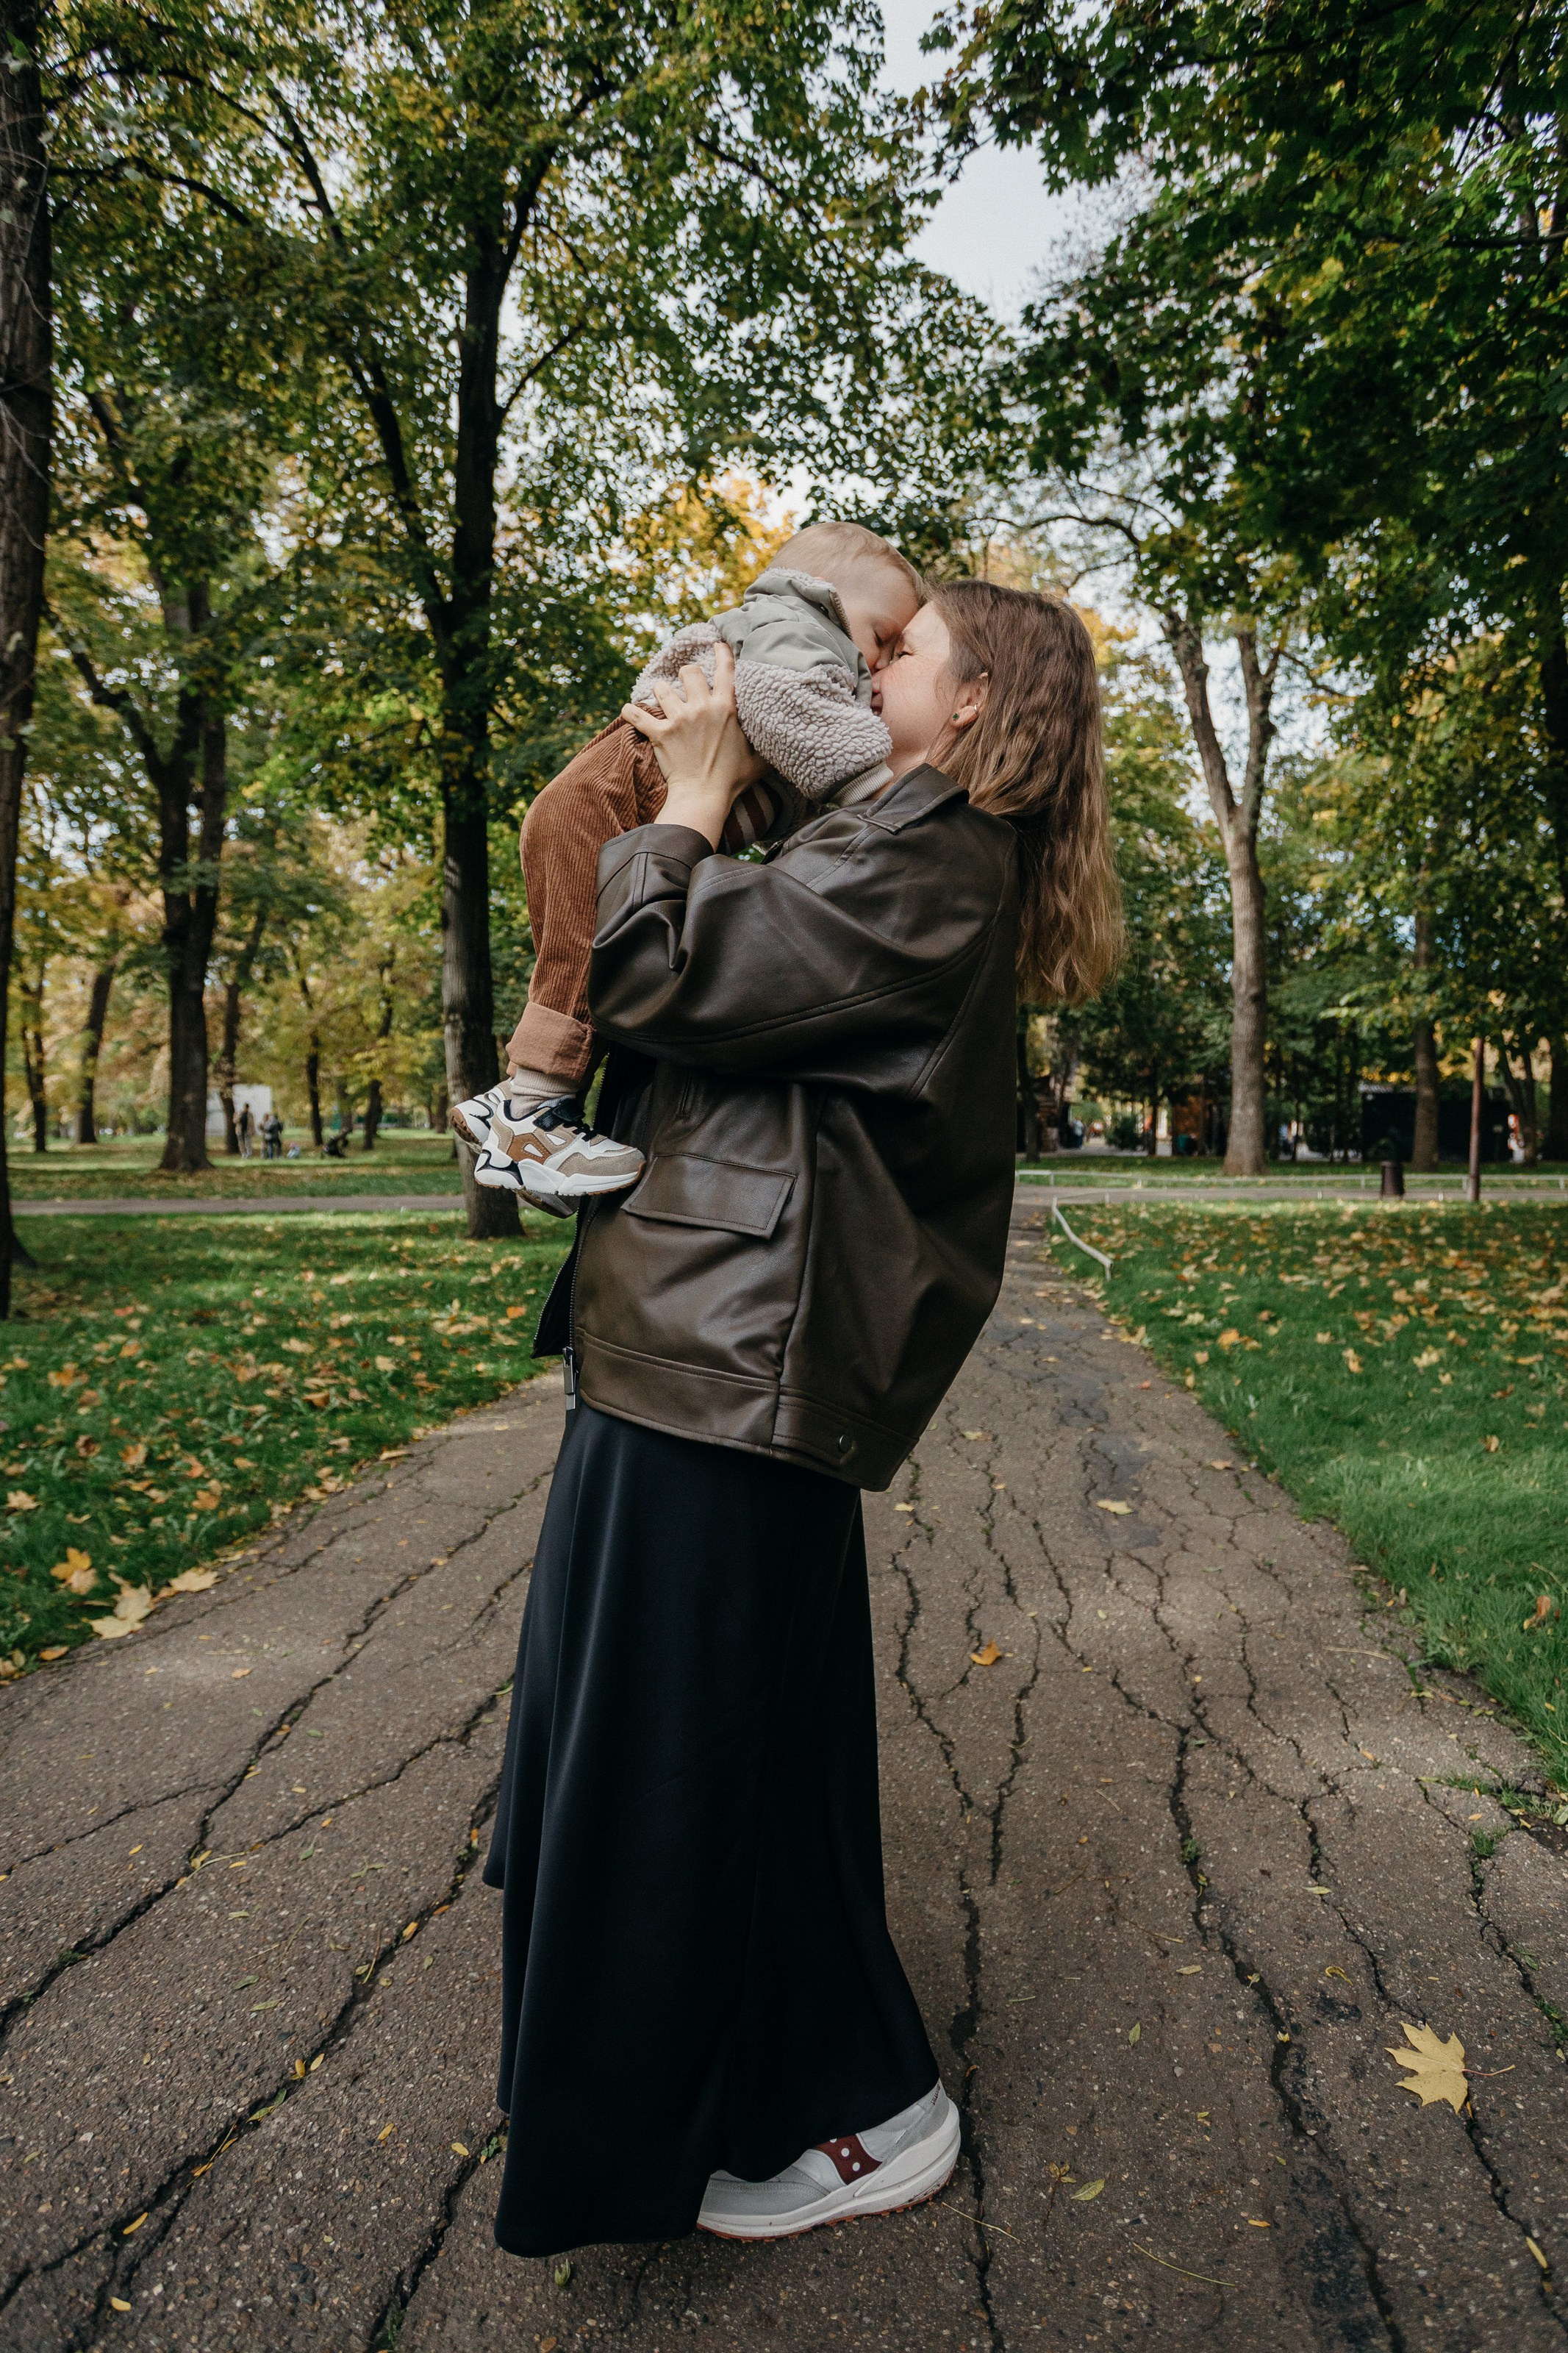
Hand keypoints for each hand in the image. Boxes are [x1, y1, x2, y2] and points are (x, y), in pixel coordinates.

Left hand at [621, 642, 764, 847]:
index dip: (721, 652)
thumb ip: (769, 744)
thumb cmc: (733, 780)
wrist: (704, 797)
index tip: (717, 644)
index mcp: (726, 708)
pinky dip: (631, 713)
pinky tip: (628, 711)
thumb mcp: (759, 760)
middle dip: (688, 675)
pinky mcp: (659, 734)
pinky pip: (637, 715)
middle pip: (689, 672)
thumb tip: (784, 738)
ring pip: (662, 689)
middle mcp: (701, 707)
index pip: (725, 669)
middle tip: (687, 683)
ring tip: (663, 697)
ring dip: (662, 692)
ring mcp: (678, 719)